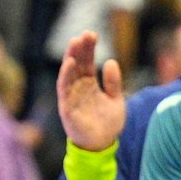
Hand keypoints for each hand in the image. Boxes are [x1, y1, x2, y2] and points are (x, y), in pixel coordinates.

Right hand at [55, 32, 125, 151]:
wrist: (101, 145)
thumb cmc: (107, 123)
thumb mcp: (116, 100)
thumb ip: (113, 82)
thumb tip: (110, 61)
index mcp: (90, 85)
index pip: (87, 62)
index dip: (88, 49)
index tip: (92, 35)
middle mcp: (79, 88)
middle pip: (78, 64)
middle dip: (80, 49)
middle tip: (85, 34)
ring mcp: (71, 96)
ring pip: (69, 73)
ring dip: (71, 57)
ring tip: (75, 42)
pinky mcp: (67, 107)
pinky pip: (64, 89)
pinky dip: (66, 76)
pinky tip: (70, 63)